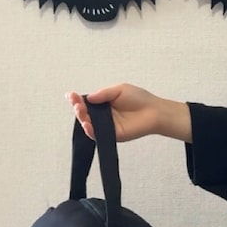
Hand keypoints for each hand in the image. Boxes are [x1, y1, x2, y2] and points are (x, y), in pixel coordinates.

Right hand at [66, 85, 191, 142]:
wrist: (155, 111)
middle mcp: (103, 116)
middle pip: (85, 114)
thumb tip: (87, 98)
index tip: (71, 95)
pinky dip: (90, 131)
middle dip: (78, 108)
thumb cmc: (140, 99)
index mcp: (103, 104)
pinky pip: (98, 135)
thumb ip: (103, 94)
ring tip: (80, 111)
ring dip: (82, 118)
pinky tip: (87, 125)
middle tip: (76, 104)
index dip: (77, 100)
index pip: (86, 103)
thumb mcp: (119, 90)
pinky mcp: (113, 136)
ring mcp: (107, 127)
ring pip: (89, 125)